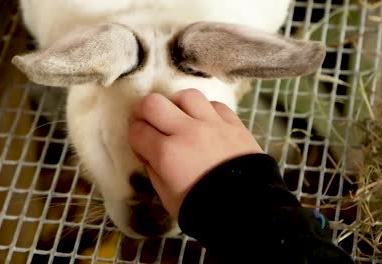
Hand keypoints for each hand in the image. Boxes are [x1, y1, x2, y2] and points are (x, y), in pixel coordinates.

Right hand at [128, 89, 263, 219]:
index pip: (137, 131)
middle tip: (147, 120)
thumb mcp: (168, 197)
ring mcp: (212, 124)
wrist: (247, 210)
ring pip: (186, 95)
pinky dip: (206, 110)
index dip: (134, 135)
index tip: (139, 142)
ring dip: (177, 105)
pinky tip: (204, 121)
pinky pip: (215, 104)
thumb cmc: (203, 208)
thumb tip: (149, 154)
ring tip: (178, 116)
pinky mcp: (234, 123)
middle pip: (153, 103)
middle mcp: (187, 131)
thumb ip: (154, 171)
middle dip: (143, 110)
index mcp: (167, 153)